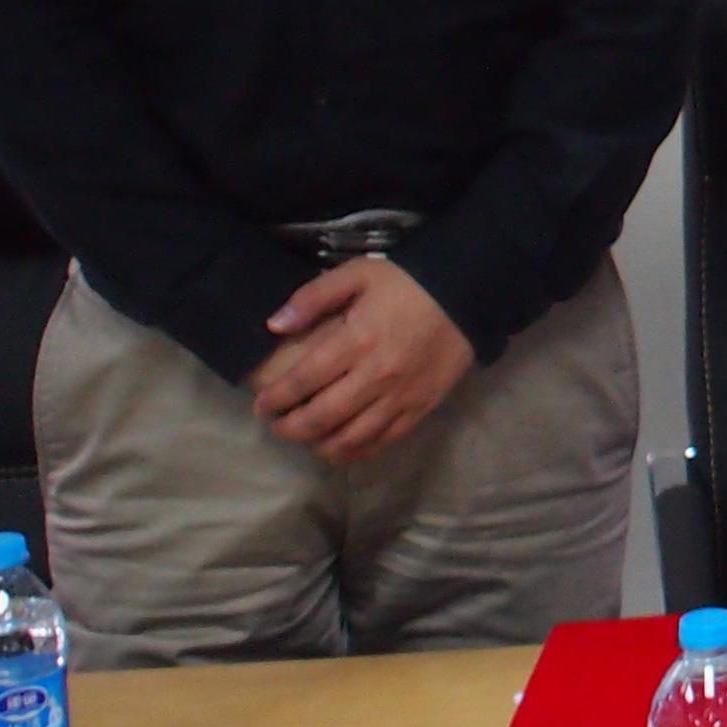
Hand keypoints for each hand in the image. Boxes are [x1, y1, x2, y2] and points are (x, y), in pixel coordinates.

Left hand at [248, 257, 475, 465]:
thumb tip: (274, 325)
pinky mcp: (420, 408)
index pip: (303, 381)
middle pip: (322, 417)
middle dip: (290, 427)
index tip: (261, 405)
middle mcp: (376, 375)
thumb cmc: (406, 284)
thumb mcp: (357, 274)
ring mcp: (400, 397)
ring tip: (306, 439)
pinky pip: (383, 441)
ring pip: (351, 437)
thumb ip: (313, 297)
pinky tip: (340, 448)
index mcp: (356, 341)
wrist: (465, 294)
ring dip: (320, 444)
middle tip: (277, 425)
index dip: (275, 399)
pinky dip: (356, 451)